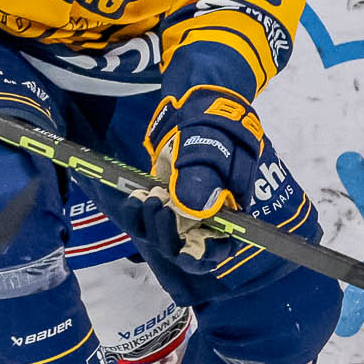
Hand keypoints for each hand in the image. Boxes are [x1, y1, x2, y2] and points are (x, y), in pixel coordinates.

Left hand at [137, 85, 266, 259]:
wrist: (197, 106)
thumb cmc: (217, 127)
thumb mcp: (215, 148)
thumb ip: (205, 179)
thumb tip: (193, 209)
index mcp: (229, 214)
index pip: (217, 251)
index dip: (200, 257)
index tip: (184, 252)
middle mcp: (204, 220)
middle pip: (182, 248)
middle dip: (166, 234)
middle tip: (158, 203)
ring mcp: (180, 211)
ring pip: (159, 235)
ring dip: (148, 222)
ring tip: (147, 194)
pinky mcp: (161, 200)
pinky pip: (144, 217)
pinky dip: (136, 210)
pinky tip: (135, 194)